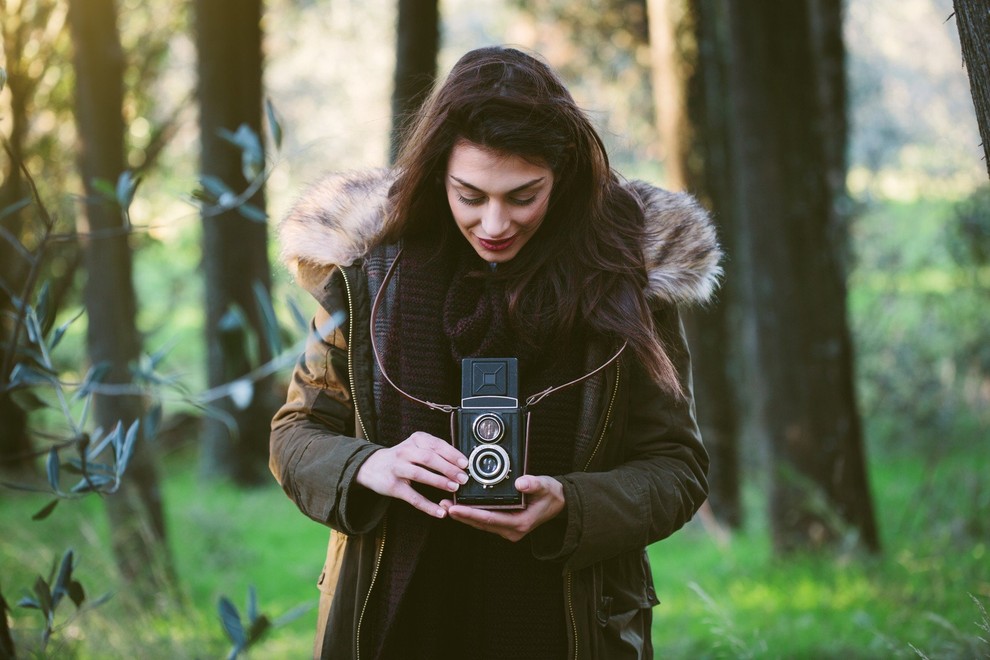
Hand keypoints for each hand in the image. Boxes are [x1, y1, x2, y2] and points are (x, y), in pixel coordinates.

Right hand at [356, 432, 468, 518]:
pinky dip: (427, 506)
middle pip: (429, 458)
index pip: (436, 444)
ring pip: (420, 474)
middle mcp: (405, 451)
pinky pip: (412, 497)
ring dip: (439, 481)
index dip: (452, 454)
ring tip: (454, 488)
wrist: (372, 466)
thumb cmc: (402, 457)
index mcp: (415, 440)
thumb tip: (461, 464)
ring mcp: (397, 468)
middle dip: (448, 468)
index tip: (465, 463)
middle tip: (463, 478)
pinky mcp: (393, 487)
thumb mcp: (417, 447)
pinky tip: (440, 512)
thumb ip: (436, 452)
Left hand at [441, 475, 565, 541]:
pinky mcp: (504, 524)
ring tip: (445, 505)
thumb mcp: (545, 486)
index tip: (454, 508)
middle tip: (443, 505)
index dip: (470, 513)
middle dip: (460, 515)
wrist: (560, 503)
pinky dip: (471, 514)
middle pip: (480, 523)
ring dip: (463, 515)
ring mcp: (507, 529)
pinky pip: (484, 521)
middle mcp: (512, 530)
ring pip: (480, 523)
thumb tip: (521, 482)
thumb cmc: (551, 494)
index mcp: (520, 523)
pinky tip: (459, 506)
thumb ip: (533, 484)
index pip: (489, 518)